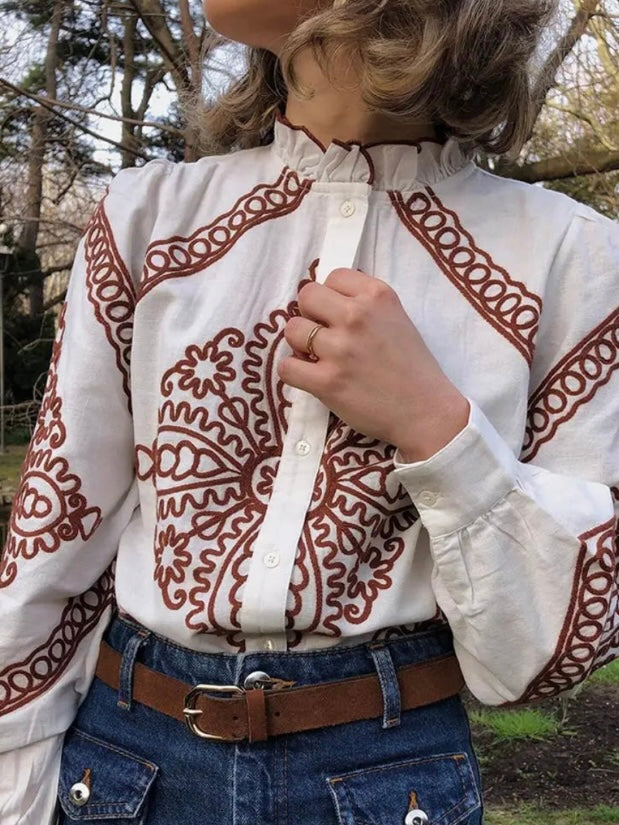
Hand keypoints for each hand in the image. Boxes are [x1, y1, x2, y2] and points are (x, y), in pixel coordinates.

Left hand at [278, 268, 469, 461]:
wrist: (426, 412)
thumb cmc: (412, 368)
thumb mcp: (397, 318)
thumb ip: (365, 304)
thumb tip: (325, 301)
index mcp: (378, 296)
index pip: (333, 276)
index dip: (331, 296)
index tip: (339, 316)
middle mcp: (357, 316)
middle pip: (306, 296)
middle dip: (310, 315)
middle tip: (323, 335)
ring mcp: (340, 349)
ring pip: (292, 330)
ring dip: (300, 344)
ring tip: (317, 357)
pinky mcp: (327, 382)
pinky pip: (286, 367)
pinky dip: (293, 372)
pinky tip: (310, 377)